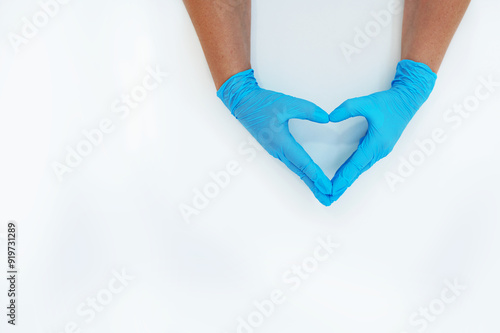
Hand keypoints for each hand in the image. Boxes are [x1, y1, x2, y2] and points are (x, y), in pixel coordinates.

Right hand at [218, 69, 332, 204]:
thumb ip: (307, 110)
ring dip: (310, 181)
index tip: (327, 186)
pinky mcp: (276, 148)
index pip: (303, 163)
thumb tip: (325, 117)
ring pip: (296, 169)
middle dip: (315, 186)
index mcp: (281, 142)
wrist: (242, 103)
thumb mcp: (286, 103)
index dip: (317, 176)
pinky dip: (303, 172)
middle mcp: (278, 150)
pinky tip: (308, 175)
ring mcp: (276, 150)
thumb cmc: (261, 103)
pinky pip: (292, 164)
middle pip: (301, 172)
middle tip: (328, 198)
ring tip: (321, 191)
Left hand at [329, 60, 436, 201]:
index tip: (333, 188)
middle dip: (343, 184)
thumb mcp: (366, 103)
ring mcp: (381, 150)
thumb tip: (330, 117)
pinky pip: (364, 163)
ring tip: (335, 189)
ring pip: (361, 168)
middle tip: (329, 196)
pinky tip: (346, 174)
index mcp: (376, 143)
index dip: (343, 177)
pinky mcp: (380, 147)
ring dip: (348, 179)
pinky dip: (354, 170)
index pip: (355, 164)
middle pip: (357, 171)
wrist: (407, 101)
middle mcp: (379, 150)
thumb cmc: (389, 102)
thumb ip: (347, 109)